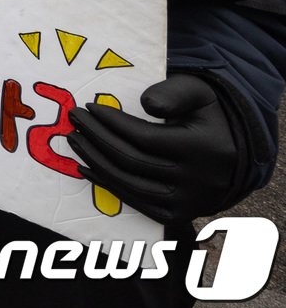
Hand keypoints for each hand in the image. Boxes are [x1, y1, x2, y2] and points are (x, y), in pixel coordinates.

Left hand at [69, 74, 239, 223]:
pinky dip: (107, 185)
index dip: (112, 123)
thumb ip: (173, 93)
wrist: (232, 152)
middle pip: (132, 161)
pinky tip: (86, 167)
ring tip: (75, 140)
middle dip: (97, 138)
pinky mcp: (178, 215)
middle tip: (74, 120)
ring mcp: (188, 202)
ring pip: (129, 184)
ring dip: (95, 161)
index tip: (89, 107)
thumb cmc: (206, 116)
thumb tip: (147, 105)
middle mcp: (197, 181)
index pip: (144, 138)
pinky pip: (136, 202)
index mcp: (203, 149)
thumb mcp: (198, 92)